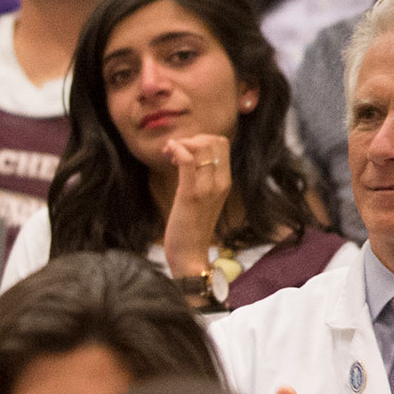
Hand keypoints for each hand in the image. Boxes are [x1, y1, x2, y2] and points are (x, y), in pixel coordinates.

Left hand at [160, 134, 232, 280]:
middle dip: (190, 138)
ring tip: (168, 155)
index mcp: (225, 181)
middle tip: (172, 152)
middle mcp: (220, 182)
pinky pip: (188, 161)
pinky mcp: (190, 194)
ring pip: (202, 147)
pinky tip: (168, 154)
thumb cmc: (191, 227)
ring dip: (181, 144)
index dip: (200, 139)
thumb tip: (189, 158)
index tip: (182, 150)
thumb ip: (201, 179)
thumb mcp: (202, 199)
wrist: (190, 254)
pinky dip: (177, 150)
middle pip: (214, 140)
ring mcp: (207, 188)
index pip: (222, 143)